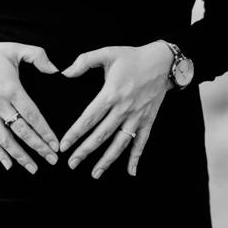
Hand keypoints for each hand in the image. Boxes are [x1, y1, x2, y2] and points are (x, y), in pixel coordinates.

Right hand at [0, 42, 60, 174]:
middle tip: (53, 160)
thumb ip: (38, 56)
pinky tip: (9, 165)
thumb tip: (56, 70)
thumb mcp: (15, 49)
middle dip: (38, 148)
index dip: (45, 132)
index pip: (32, 115)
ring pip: (5, 140)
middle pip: (22, 131)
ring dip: (20, 156)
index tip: (56, 145)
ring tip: (34, 169)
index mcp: (11, 89)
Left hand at [58, 40, 174, 177]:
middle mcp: (124, 109)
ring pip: (120, 143)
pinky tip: (130, 172)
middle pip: (101, 135)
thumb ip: (84, 61)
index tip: (64, 146)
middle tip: (72, 164)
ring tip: (95, 174)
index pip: (89, 118)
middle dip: (85, 151)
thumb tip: (65, 73)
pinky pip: (141, 142)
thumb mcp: (107, 52)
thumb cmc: (132, 57)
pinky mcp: (148, 120)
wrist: (163, 61)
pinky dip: (136, 158)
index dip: (75, 133)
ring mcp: (137, 117)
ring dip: (107, 160)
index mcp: (111, 93)